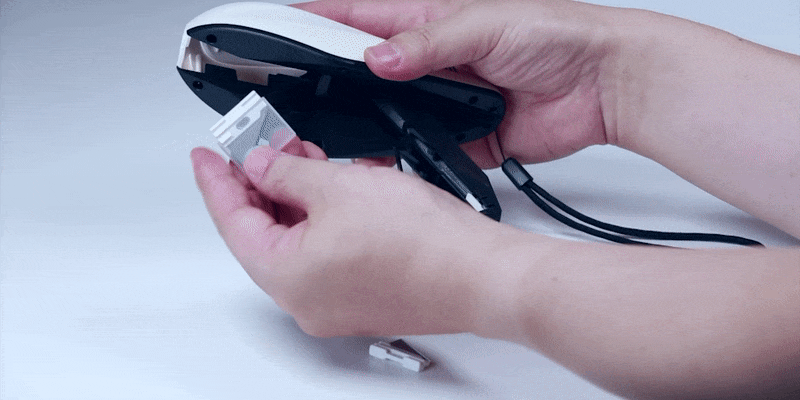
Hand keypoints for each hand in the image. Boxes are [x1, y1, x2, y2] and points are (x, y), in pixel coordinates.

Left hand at [191, 144, 507, 336]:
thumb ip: (287, 173)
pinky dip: (325, 220)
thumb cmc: (422, 244)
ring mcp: (337, 304)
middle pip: (265, 235)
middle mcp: (307, 301)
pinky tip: (339, 189)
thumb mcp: (338, 185)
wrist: (482, 274)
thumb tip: (263, 165)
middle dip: (263, 185)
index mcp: (287, 278)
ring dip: (298, 199)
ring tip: (307, 161)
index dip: (218, 182)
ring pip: (300, 242)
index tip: (209, 158)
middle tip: (265, 148)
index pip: (233, 223)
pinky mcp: (366, 298)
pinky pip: (329, 254)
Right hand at [295, 0, 616, 166]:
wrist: (600, 86)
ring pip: (388, 115)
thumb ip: (428, 43)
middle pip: (365, 72)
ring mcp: (444, 101)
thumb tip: (378, 58)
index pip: (359, 17)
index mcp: (429, 21)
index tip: (280, 30)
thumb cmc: (556, 35)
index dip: (317, 22)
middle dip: (332, 83)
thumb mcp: (485, 24)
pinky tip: (387, 161)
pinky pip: (422, 150)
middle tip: (300, 95)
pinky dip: (404, 158)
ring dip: (368, 123)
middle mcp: (430, 62)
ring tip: (339, 131)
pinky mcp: (462, 137)